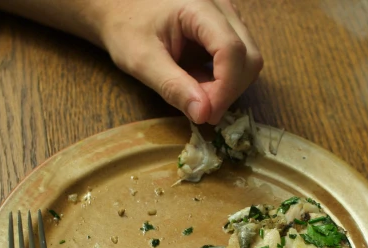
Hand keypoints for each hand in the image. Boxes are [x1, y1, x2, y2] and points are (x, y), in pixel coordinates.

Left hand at [96, 0, 263, 124]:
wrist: (119, 9)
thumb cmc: (126, 27)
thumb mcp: (141, 60)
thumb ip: (172, 87)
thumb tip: (204, 114)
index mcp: (199, 6)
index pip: (231, 50)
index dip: (225, 88)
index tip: (207, 116)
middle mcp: (221, 7)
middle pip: (249, 56)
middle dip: (230, 91)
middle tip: (202, 111)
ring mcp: (227, 17)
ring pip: (248, 60)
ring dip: (228, 87)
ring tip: (195, 96)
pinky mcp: (225, 29)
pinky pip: (238, 60)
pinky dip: (224, 81)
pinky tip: (199, 84)